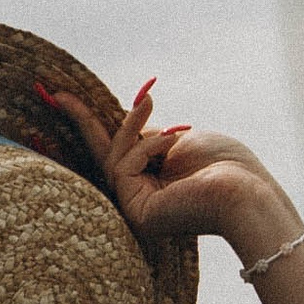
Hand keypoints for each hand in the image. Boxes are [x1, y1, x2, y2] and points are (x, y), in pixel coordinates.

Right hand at [39, 84, 297, 264]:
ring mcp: (138, 208)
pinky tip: (171, 142)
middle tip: (56, 92)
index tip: (67, 99)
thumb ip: (153, 135)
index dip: (98, 126)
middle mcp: (145, 198)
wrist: (247, 193)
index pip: (122, 152)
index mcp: (159, 182)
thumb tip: (133, 119)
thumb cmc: (229, 166)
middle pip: (105, 155)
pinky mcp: (137, 211)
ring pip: (115, 156)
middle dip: (81, 122)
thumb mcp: (184, 139)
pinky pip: (126, 165)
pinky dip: (147, 147)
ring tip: (150, 101)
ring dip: (132, 126)